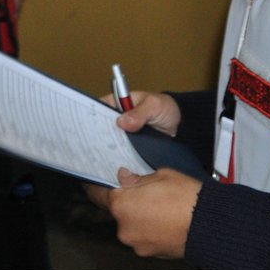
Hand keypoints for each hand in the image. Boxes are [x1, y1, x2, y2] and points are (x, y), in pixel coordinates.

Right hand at [83, 90, 181, 212]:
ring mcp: (124, 135)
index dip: (90, 116)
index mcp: (119, 103)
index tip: (86, 127)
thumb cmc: (167, 109)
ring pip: (110, 141)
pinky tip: (114, 165)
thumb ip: (140, 113)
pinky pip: (121, 151)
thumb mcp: (154, 105)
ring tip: (99, 158)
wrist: (184, 128)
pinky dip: (118, 157)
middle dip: (96, 136)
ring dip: (107, 148)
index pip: (98, 108)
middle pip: (101, 127)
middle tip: (90, 146)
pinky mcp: (131, 147)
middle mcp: (118, 119)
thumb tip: (123, 122)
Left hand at [99, 167, 201, 259]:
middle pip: (116, 211)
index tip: (93, 180)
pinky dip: (148, 229)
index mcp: (121, 205)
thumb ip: (136, 179)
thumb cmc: (186, 197)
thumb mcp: (160, 176)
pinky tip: (163, 220)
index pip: (97, 194)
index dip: (95, 185)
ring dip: (138, 217)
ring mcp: (136, 243)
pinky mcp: (150, 254)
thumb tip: (123, 177)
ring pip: (130, 225)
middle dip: (125, 202)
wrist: (211, 227)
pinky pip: (142, 237)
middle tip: (141, 192)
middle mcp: (123, 228)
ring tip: (158, 208)